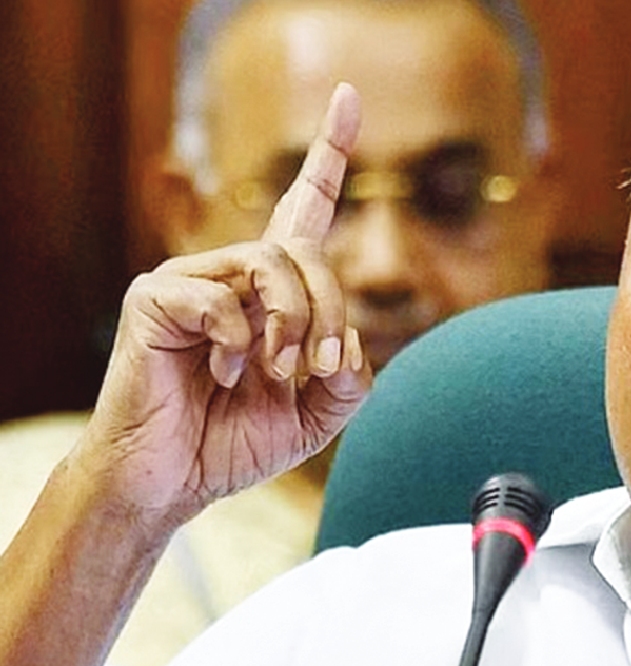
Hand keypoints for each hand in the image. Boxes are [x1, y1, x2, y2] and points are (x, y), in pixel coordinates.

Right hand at [77, 83, 370, 522]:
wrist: (173, 480)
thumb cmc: (235, 440)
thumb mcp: (316, 414)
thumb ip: (349, 378)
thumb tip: (354, 344)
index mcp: (272, 290)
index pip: (305, 207)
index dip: (330, 154)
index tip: (348, 97)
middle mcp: (233, 272)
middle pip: (307, 250)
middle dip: (332, 309)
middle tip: (324, 366)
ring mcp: (192, 279)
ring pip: (271, 264)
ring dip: (294, 324)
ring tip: (276, 372)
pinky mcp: (156, 297)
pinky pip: (218, 297)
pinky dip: (237, 341)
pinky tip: (224, 374)